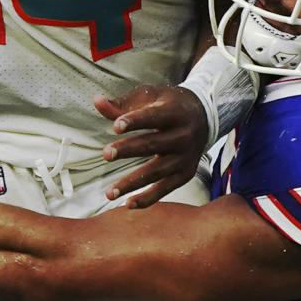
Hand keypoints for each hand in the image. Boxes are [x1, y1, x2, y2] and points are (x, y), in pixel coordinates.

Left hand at [95, 85, 208, 208]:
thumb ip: (122, 104)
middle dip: (128, 149)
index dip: (134, 121)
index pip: (153, 116)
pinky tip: (128, 204)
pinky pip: (165, 189)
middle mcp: (184, 135)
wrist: (203, 117)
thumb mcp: (149, 97)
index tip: (115, 126)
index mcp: (174, 112)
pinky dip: (147, 198)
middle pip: (153, 144)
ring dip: (132, 182)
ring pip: (157, 171)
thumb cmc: (169, 105)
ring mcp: (186, 157)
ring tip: (109, 192)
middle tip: (106, 153)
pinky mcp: (185, 173)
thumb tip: (97, 102)